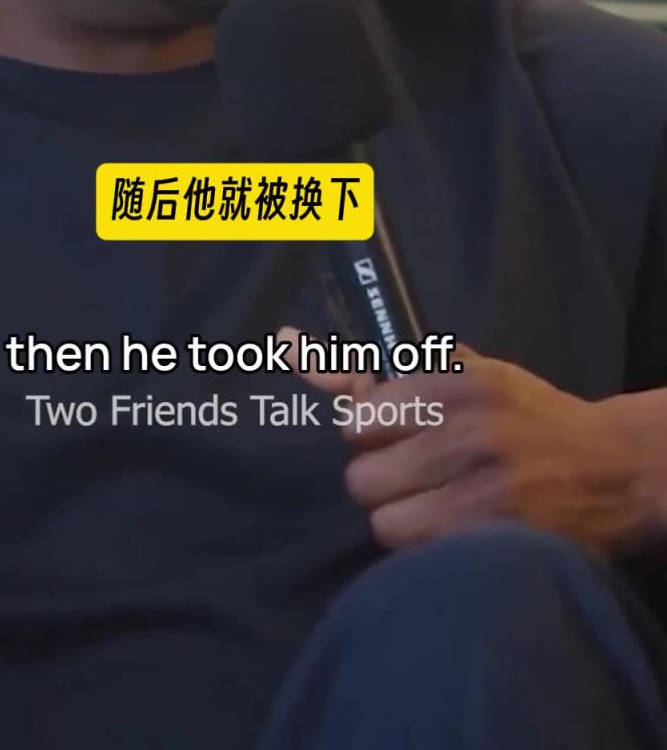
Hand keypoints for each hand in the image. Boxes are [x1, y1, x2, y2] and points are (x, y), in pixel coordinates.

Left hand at [278, 328, 645, 554]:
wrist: (613, 467)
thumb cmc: (526, 416)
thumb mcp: (469, 374)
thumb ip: (390, 371)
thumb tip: (291, 348)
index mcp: (453, 382)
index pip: (360, 417)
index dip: (369, 432)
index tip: (387, 436)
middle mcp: (463, 431)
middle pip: (361, 475)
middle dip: (379, 479)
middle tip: (410, 477)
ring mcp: (480, 490)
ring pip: (384, 522)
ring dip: (400, 520)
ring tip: (432, 510)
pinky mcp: (492, 541)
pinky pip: (416, 557)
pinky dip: (425, 552)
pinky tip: (452, 535)